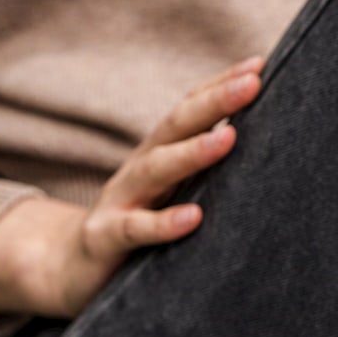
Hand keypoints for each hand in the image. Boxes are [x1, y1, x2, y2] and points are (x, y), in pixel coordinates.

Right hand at [0, 54, 266, 322]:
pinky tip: (194, 218)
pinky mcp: (105, 240)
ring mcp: (120, 202)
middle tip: (253, 83)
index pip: (190, 111)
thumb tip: (264, 156)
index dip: (220, 86)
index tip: (259, 65)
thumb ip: (208, 175)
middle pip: (176, 127)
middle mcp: (140, 170)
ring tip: (228, 138)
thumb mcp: (174, 196)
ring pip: (155, 170)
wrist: (74, 271)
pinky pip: (135, 230)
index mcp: (160, 156)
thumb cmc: (140, 229)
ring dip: (192, 153)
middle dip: (215, 102)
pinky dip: (164, 224)